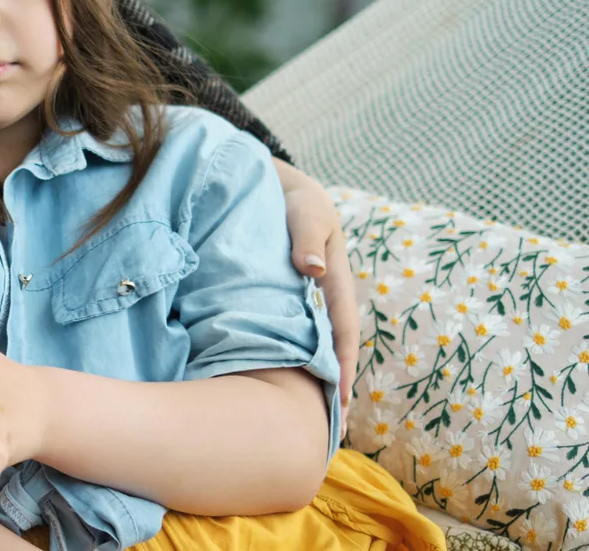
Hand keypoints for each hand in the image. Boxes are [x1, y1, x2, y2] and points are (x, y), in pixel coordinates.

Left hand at [273, 160, 358, 426]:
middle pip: (331, 348)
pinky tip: (275, 380)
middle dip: (331, 386)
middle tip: (327, 430)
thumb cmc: (296, 201)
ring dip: (310, 377)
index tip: (340, 400)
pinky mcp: (287, 296)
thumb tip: (314, 270)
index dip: (342, 365)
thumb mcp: (305, 214)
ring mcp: (307, 299)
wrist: (283, 187)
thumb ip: (307, 240)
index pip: (342, 330)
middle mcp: (325, 296)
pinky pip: (292, 332)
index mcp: (336, 281)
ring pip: (311, 345)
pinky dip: (290, 356)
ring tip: (303, 417)